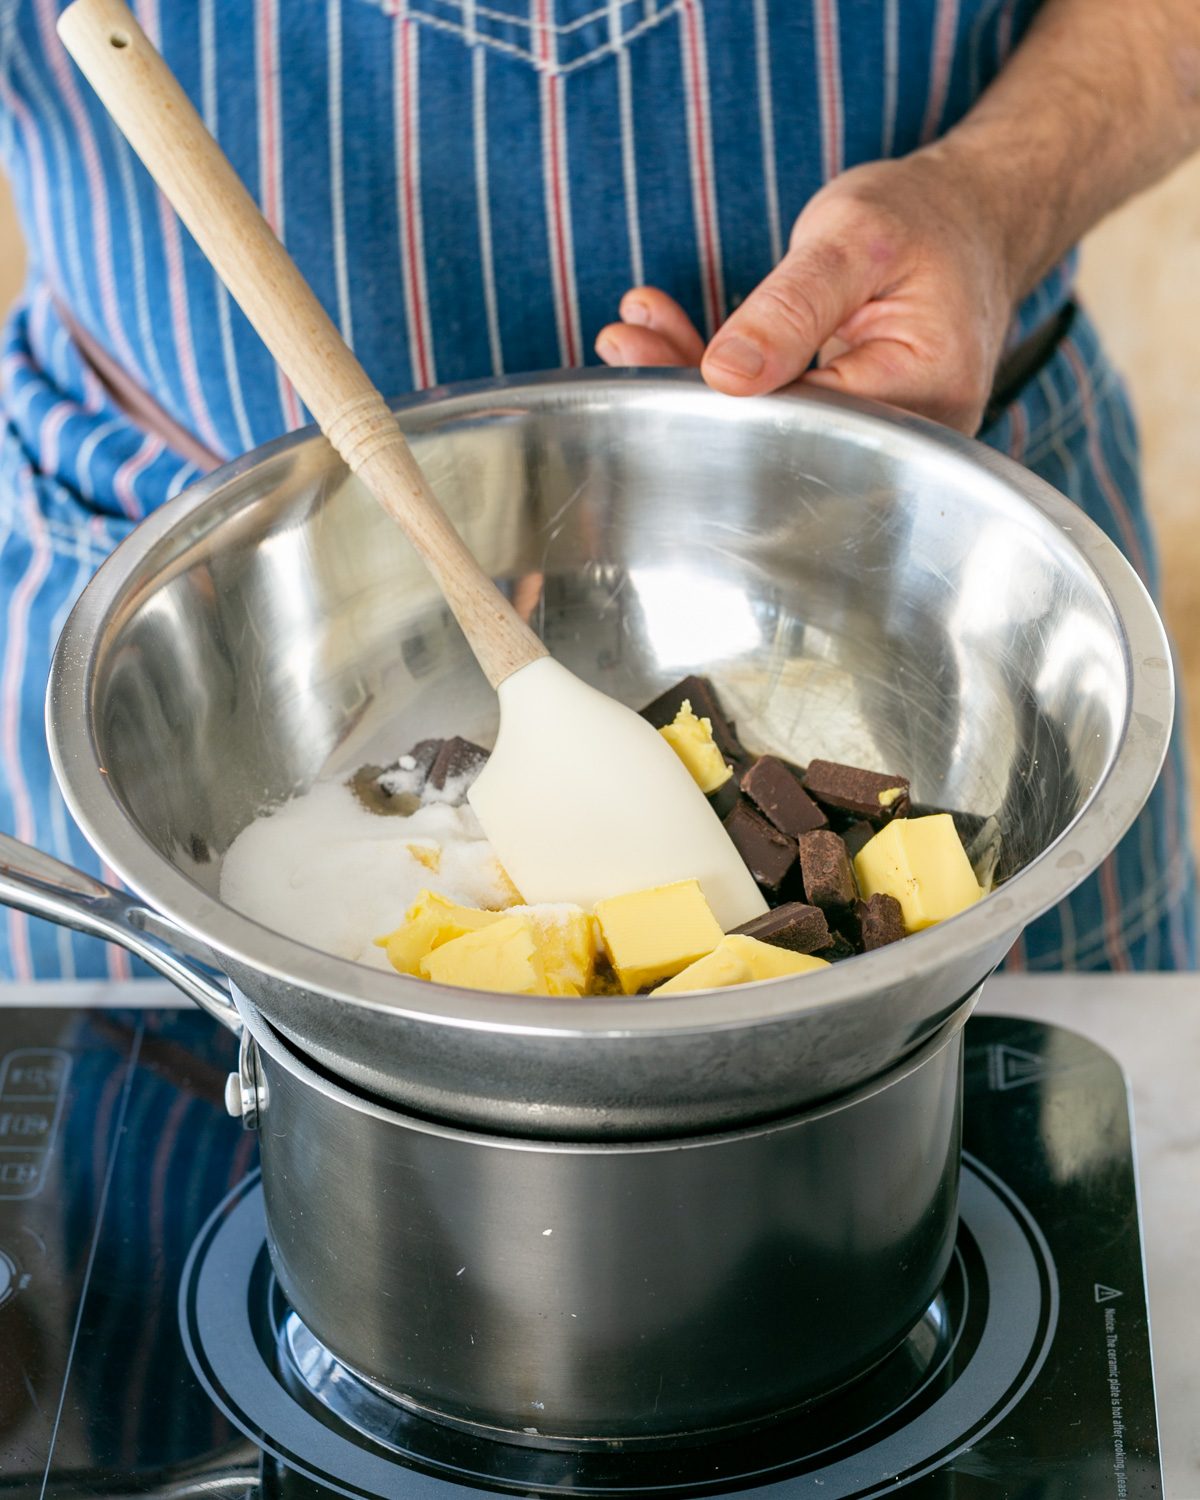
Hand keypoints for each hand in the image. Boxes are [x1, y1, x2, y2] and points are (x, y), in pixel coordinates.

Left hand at [595, 147, 1020, 434]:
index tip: (643, 352)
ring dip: (693, 381)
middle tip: (623, 342)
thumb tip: (727, 377)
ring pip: (768, 427)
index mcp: (920, 398)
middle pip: (775, 434)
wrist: (973, 219)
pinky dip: (723, 378)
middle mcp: (905, 440)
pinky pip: (776, 413)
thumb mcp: (857, 239)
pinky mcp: (850, 428)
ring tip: (634, 333)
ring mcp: (878, 441)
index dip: (713, 395)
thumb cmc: (925, 220)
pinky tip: (670, 337)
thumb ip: (794, 307)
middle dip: (687, 390)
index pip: (794, 419)